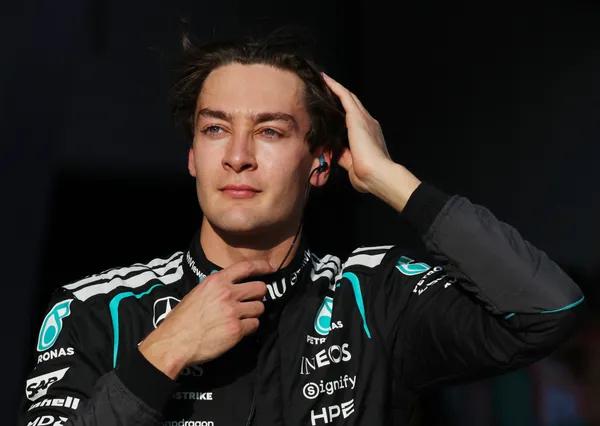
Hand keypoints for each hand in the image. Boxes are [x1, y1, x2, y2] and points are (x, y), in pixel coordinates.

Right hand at [139, 259, 273, 378]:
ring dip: (253, 313)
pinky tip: (238, 329)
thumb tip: (233, 285)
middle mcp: (227, 293)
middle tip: (250, 302)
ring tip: (241, 318)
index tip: (273, 267)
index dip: (263, 266)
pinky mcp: (236, 329)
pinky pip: (255, 324)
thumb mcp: (198, 292)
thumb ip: (218, 287)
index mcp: (217, 281)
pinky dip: (249, 327)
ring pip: (260, 307)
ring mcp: (233, 311)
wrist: (175, 341)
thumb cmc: (182, 318)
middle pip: (260, 288)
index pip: (246, 267)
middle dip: (258, 295)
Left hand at [322, 72, 392, 192]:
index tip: (333, 105)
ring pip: (349, 98)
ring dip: (336, 88)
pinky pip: (345, 97)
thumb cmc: (368, 176)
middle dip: (340, 95)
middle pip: (353, 104)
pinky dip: (335, 87)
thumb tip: (333, 152)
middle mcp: (369, 124)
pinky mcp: (358, 117)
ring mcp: (365, 119)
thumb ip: (343, 156)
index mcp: (368, 135)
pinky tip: (325, 80)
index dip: (344, 110)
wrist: (378, 175)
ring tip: (324, 80)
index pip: (355, 118)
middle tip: (326, 86)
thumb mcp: (352, 164)